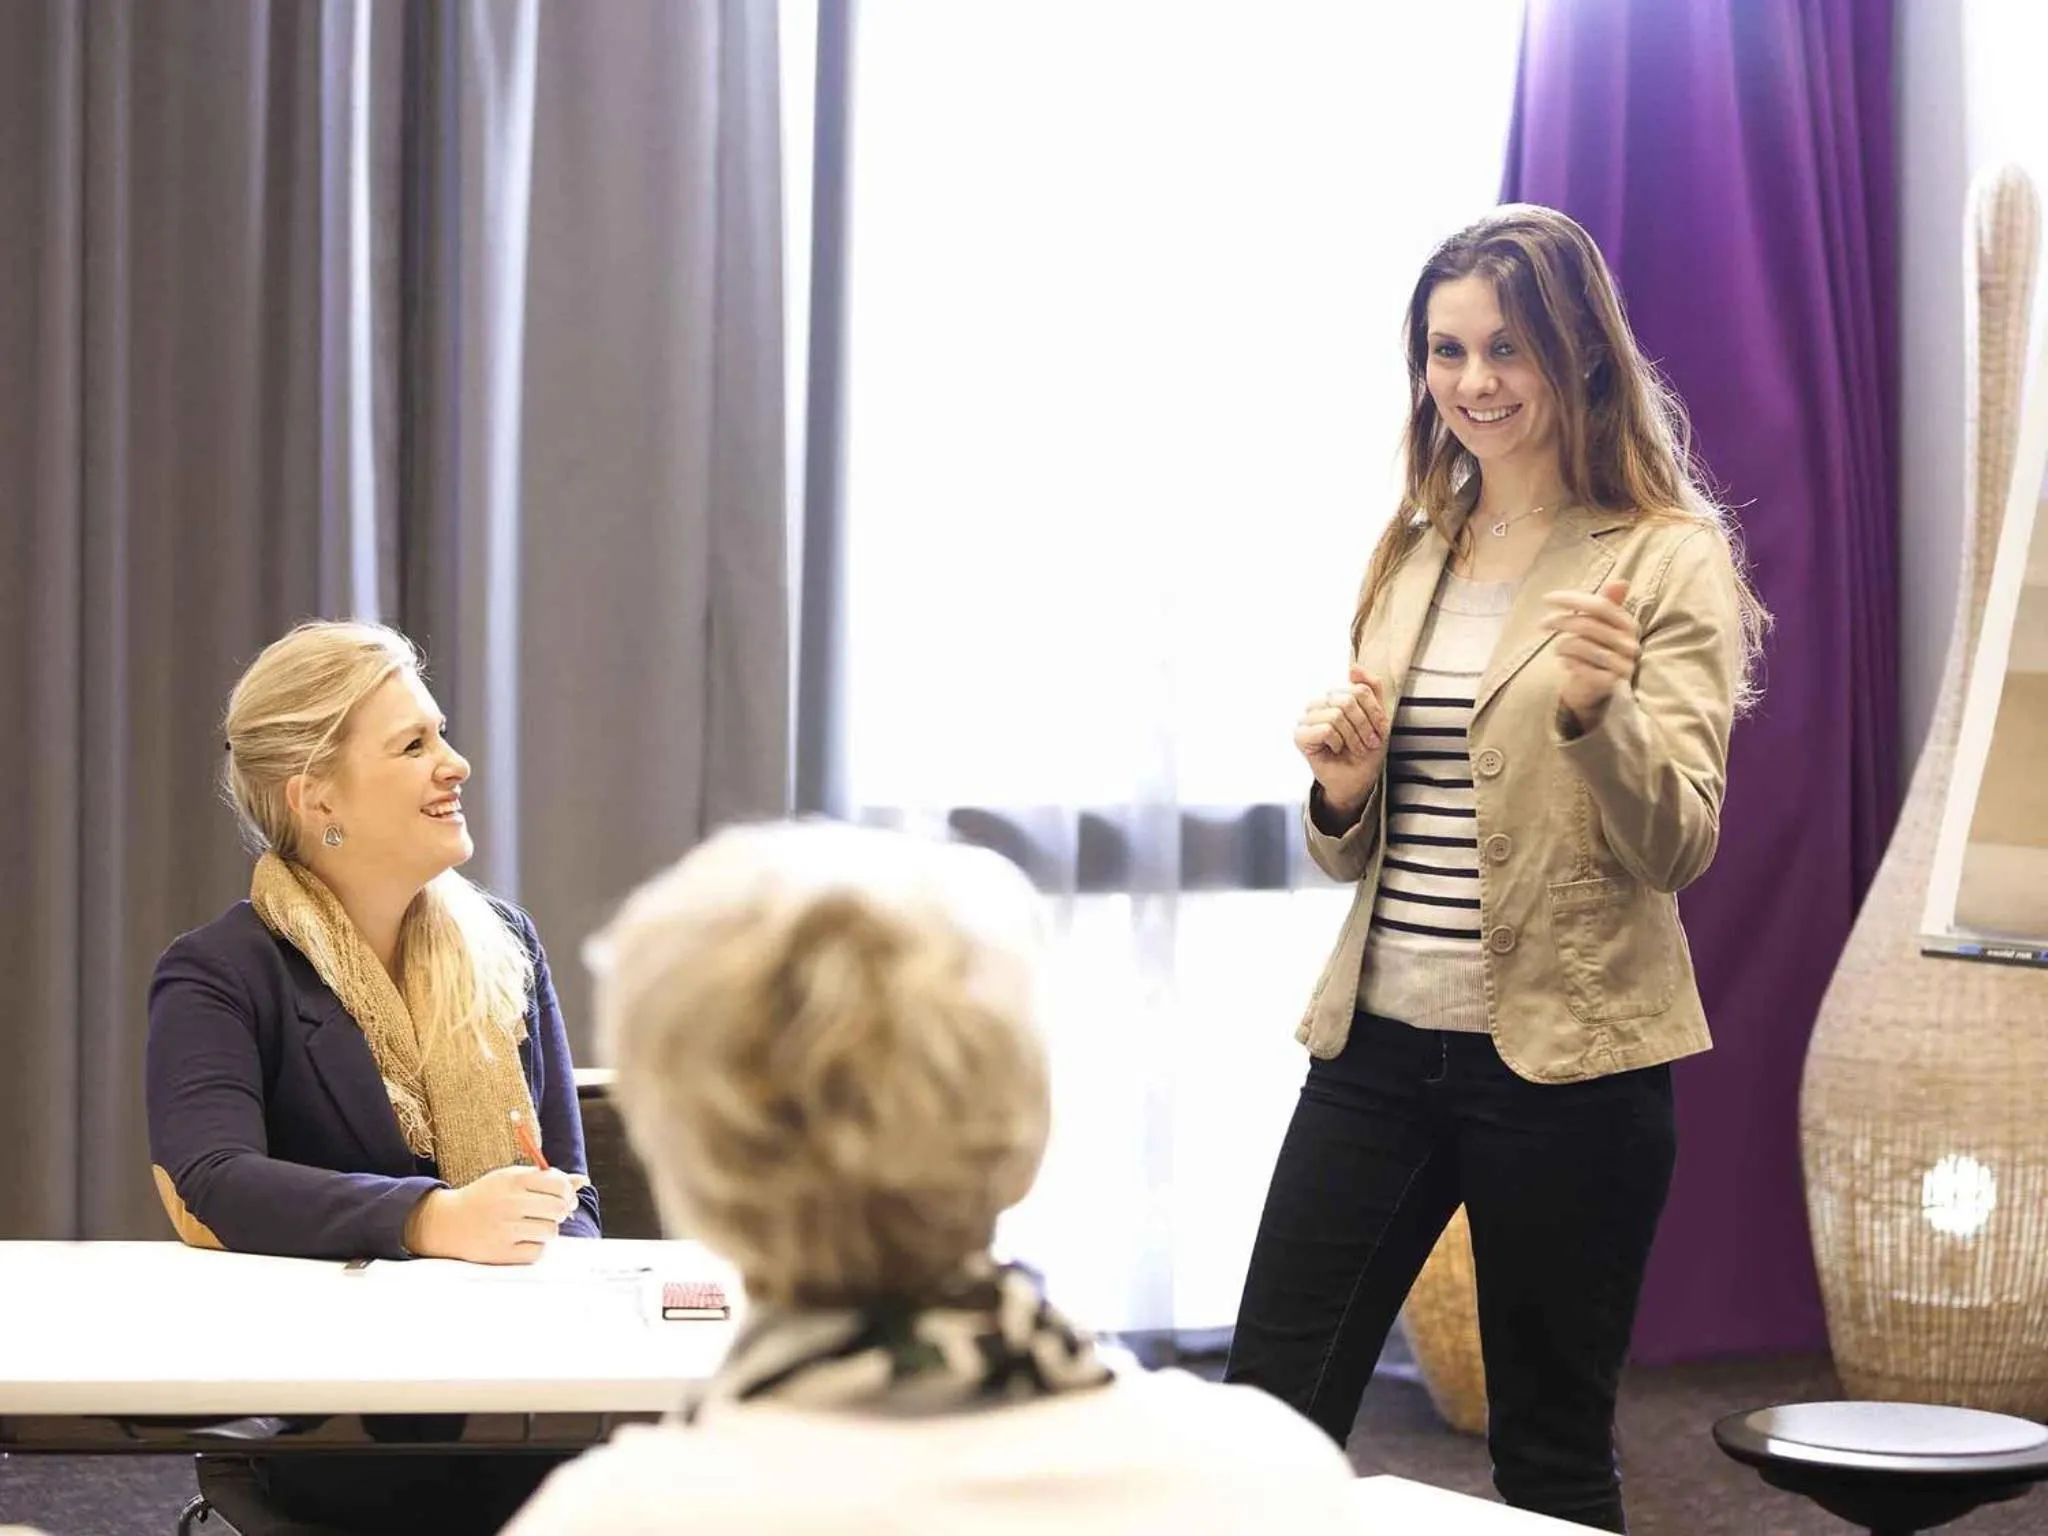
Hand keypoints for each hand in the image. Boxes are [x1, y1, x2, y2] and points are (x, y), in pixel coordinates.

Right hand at [405, 1166, 579, 1265]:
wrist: (448, 1223)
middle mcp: (509, 1203)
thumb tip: (583, 1180)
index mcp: (513, 1180)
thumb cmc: (487, 1198)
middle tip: (554, 1213)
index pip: (558, 1183)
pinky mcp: (501, 1253)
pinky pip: (537, 1251)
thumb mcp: (512, 1179)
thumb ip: (547, 1179)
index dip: (568, 1191)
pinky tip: (522, 1240)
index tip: (565, 1196)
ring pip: (551, 1231)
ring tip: (533, 1226)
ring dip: (548, 1229)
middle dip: (563, 1211)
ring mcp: (504, 1230)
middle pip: (559, 1208)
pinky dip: (535, 1247)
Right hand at [1294, 665, 1390, 817]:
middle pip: (1347, 700)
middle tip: (1368, 743)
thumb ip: (1370, 689)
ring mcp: (1307, 719)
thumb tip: (1353, 667)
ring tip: (1354, 748)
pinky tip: (1336, 750)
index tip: (1379, 730)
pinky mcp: (1300, 735)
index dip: (1373, 711)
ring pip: (1336, 714)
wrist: (1357, 779)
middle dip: (1364, 725)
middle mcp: (1319, 704)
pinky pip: (1326, 729)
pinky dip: (1337, 743)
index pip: (1358, 689)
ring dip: (1353, 737)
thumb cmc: (1365, 750)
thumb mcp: (1377, 717)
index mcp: (1335, 696)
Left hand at [1543, 578, 1638, 730]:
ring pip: (1581, 646)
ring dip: (1561, 645)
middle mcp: (1629, 644)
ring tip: (1557, 648)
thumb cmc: (1595, 649)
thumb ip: (1606, 603)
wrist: (1595, 686)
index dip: (1572, 599)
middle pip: (1587, 625)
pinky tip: (1566, 663)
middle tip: (1542, 624)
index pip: (1600, 605)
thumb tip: (1620, 581)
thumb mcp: (1600, 624)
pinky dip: (1568, 662)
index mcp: (1628, 624)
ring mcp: (1622, 665)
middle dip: (1560, 621)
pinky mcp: (1610, 683)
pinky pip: (1581, 668)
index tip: (1546, 598)